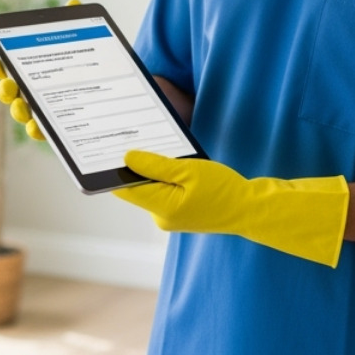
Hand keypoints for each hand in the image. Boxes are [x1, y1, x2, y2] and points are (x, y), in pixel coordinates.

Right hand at [0, 0, 82, 140]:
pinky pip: (41, 132)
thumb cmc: (88, 67)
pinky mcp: (54, 129)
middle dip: (5, 89)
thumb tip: (74, 2)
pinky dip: (37, 130)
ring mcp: (40, 111)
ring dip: (18, 111)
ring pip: (22, 113)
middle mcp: (31, 91)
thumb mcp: (86, 43)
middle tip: (9, 85)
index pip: (8, 67)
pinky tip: (38, 126)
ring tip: (23, 107)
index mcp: (32, 70)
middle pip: (10, 92)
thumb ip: (76, 24)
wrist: (113, 97)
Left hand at [114, 150, 349, 267]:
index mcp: (162, 207)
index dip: (112, 170)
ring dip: (149, 170)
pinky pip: (162, 192)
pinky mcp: (179, 213)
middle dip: (132, 166)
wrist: (250, 208)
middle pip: (135, 188)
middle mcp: (161, 216)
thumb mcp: (189, 171)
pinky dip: (163, 177)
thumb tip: (127, 157)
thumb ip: (156, 165)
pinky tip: (169, 162)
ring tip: (150, 146)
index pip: (124, 189)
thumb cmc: (224, 189)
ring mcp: (170, 216)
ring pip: (149, 189)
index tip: (103, 149)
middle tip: (127, 138)